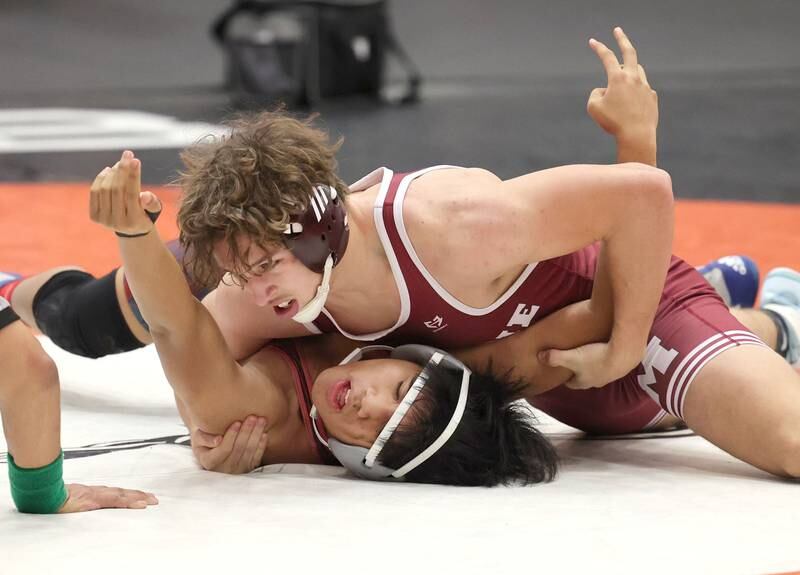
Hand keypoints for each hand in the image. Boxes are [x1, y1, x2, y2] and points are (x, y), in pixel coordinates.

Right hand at [58, 483, 157, 512]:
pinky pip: (116, 501)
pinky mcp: (96, 500)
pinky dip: (129, 502)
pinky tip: (140, 504)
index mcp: (91, 492)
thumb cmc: (52, 499)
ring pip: (122, 495)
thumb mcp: (66, 500)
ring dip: (138, 497)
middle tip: (153, 498)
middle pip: (121, 492)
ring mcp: (97, 495)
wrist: (44, 496)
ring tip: (151, 500)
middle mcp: (96, 491)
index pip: (113, 493)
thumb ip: (76, 501)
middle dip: (138, 495)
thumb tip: (76, 504)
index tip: (140, 496)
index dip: (127, 494)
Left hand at [89, 150, 161, 236]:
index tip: (135, 160)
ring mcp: (104, 220)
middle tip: (127, 154)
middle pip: (117, 190)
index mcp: (134, 221)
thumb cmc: (146, 214)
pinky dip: (101, 178)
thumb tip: (145, 195)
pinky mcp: (94, 216)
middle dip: (122, 169)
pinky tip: (108, 170)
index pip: (132, 194)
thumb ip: (152, 203)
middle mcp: (117, 223)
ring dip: (112, 173)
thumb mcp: (154, 210)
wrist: (131, 230)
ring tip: (119, 164)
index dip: (133, 175)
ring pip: (105, 189)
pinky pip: (95, 192)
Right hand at [191, 416, 268, 473]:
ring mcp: (237, 471)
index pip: (223, 449)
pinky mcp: (248, 469)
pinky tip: (264, 433)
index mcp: (209, 462)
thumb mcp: (197, 439)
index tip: (237, 422)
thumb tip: (218, 440)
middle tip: (253, 416)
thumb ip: (204, 438)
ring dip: (256, 435)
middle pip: (239, 449)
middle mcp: (224, 469)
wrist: (210, 450)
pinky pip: (256, 457)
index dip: (231, 436)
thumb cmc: (203, 441)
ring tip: (261, 420)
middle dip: (247, 432)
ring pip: (250, 452)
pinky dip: (261, 445)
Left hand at [538, 341, 638, 389]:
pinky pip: (612, 363)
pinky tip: (607, 349)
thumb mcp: (572, 357)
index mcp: (584, 381)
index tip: (561, 373)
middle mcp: (598, 381)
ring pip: (600, 372)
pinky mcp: (622, 366)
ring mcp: (612, 375)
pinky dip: (608, 358)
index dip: (566, 379)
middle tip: (575, 362)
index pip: (572, 384)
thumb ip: (555, 357)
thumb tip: (539, 356)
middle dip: (580, 372)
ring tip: (591, 354)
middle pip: (586, 378)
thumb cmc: (596, 358)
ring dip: (595, 365)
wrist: (624, 355)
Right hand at [587, 27, 657, 141]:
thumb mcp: (593, 107)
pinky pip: (642, 90)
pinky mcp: (652, 97)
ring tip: (621, 80)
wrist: (637, 135)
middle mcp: (633, 78)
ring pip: (637, 71)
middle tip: (618, 31)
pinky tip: (631, 106)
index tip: (593, 42)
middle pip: (629, 52)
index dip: (599, 48)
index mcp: (618, 78)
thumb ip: (596, 93)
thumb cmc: (613, 122)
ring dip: (628, 71)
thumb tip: (605, 89)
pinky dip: (634, 92)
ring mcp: (645, 86)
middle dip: (622, 39)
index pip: (607, 57)